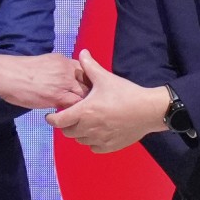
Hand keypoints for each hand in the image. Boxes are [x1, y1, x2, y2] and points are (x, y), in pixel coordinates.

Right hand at [0, 52, 87, 109]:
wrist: (8, 75)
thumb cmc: (21, 70)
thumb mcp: (45, 62)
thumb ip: (58, 69)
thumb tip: (65, 78)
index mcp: (64, 60)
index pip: (85, 70)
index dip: (88, 81)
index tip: (88, 90)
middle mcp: (67, 70)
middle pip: (89, 83)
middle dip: (91, 94)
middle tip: (89, 103)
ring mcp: (64, 83)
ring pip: (84, 95)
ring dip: (85, 104)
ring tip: (82, 112)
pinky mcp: (57, 97)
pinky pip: (74, 106)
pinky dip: (75, 112)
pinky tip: (71, 116)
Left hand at [46, 49, 168, 152]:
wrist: (148, 110)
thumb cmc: (125, 93)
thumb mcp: (106, 78)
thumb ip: (90, 66)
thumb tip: (82, 52)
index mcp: (84, 112)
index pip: (59, 121)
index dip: (51, 119)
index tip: (51, 115)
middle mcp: (88, 129)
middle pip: (67, 132)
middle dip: (66, 125)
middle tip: (70, 116)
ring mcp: (99, 139)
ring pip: (80, 140)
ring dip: (78, 133)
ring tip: (85, 123)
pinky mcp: (109, 147)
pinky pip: (93, 147)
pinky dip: (91, 141)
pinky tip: (97, 132)